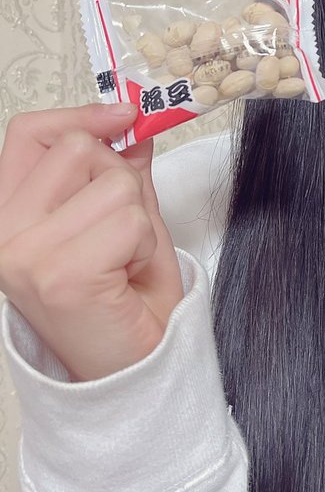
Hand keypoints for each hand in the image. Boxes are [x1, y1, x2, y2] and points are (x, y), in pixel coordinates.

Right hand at [0, 103, 184, 380]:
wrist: (134, 377)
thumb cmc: (125, 305)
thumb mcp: (125, 224)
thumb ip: (120, 174)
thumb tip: (130, 123)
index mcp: (9, 217)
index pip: (29, 134)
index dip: (80, 114)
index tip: (124, 115)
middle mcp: (4, 235)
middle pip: (80, 148)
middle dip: (121, 181)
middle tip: (121, 235)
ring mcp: (24, 254)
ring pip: (114, 182)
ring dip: (138, 220)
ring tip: (123, 262)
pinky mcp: (60, 274)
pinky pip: (131, 219)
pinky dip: (145, 245)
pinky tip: (126, 278)